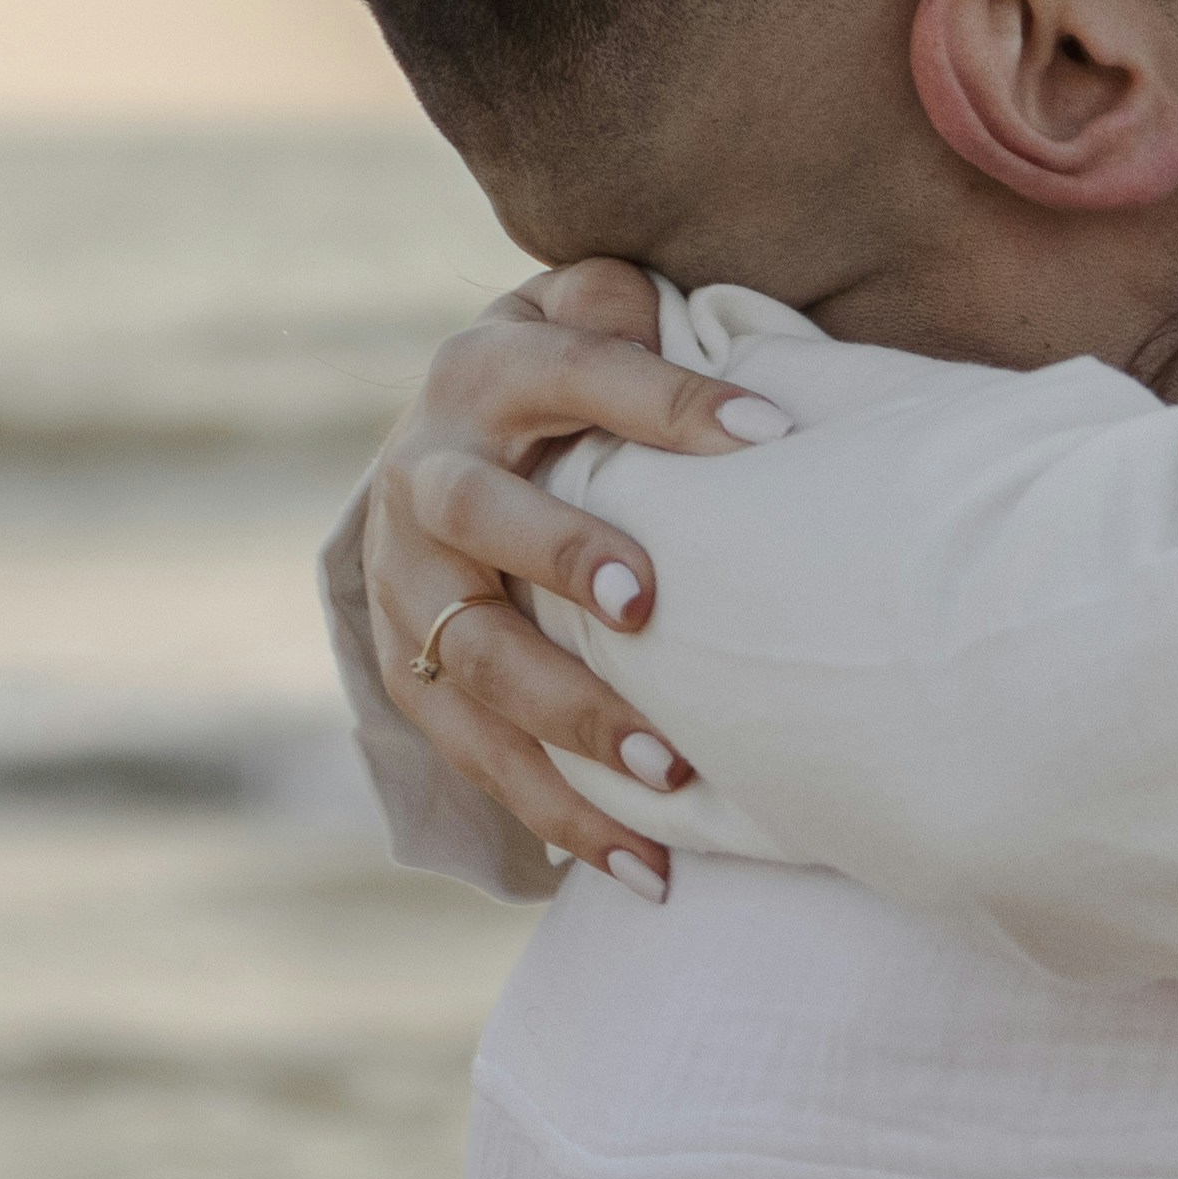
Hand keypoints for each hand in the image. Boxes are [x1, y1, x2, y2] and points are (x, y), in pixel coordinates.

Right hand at [352, 262, 786, 893]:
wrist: (436, 447)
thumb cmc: (561, 379)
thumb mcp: (587, 312)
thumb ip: (642, 310)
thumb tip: (737, 358)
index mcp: (484, 373)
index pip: (577, 374)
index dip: (668, 402)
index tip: (771, 434)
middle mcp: (425, 476)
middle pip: (479, 517)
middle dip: (559, 556)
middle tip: (647, 606)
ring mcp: (407, 584)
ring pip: (470, 658)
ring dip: (567, 715)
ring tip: (668, 774)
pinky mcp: (410, 675)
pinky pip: (477, 755)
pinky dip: (559, 816)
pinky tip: (646, 868)